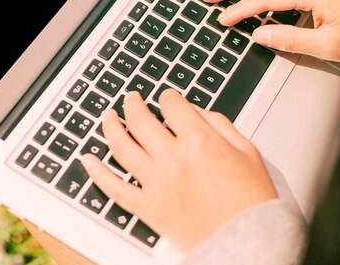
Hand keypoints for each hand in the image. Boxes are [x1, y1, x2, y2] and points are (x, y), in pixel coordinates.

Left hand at [82, 89, 277, 251]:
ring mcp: (157, 184)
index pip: (172, 105)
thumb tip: (194, 110)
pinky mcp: (148, 208)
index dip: (167, 97)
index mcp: (200, 141)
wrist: (248, 242)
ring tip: (108, 117)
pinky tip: (88, 159)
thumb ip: (218, 124)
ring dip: (110, 127)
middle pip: (140, 120)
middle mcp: (173, 159)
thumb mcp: (246, 150)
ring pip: (121, 147)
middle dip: (133, 104)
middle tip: (131, 99)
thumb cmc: (251, 201)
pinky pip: (114, 188)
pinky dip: (97, 173)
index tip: (166, 98)